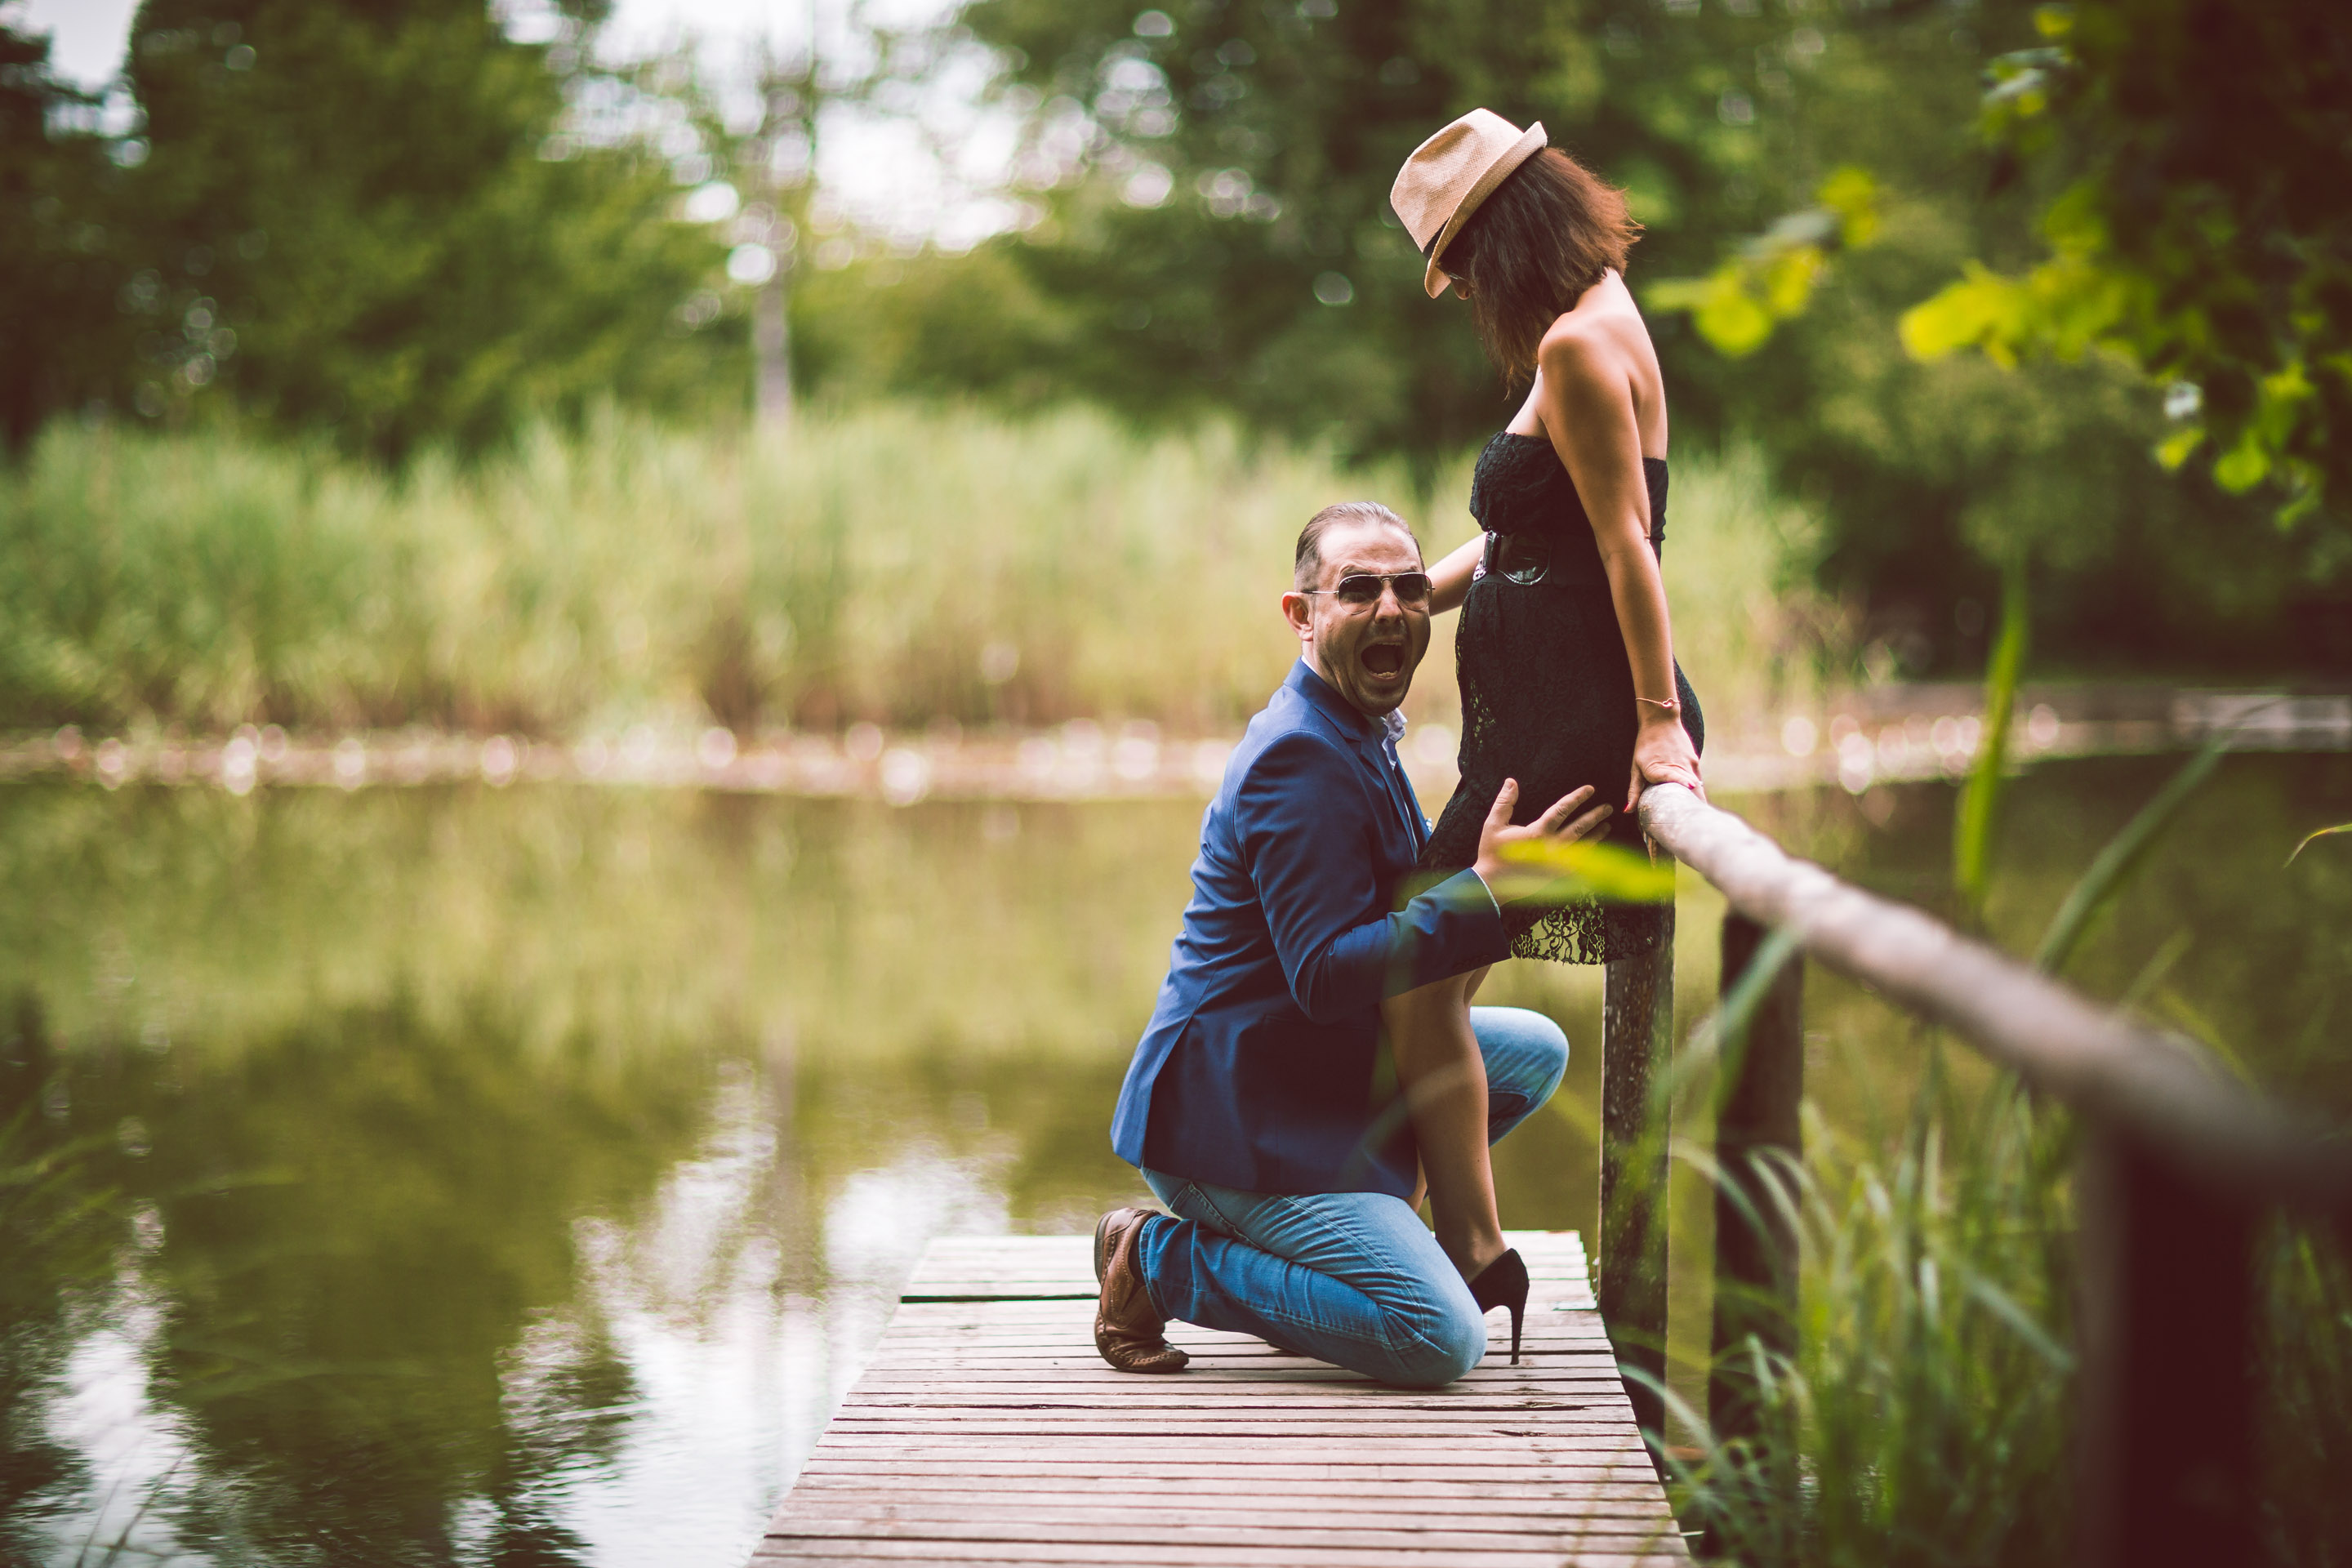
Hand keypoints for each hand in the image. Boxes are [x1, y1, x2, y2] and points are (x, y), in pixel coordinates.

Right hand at [1472, 779, 1613, 897]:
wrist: (1492, 884)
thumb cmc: (1492, 853)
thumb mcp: (1493, 824)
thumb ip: (1505, 802)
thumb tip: (1512, 781)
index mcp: (1537, 832)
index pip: (1562, 810)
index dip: (1577, 798)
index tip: (1590, 789)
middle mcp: (1550, 847)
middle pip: (1579, 828)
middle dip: (1594, 816)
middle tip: (1608, 807)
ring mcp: (1556, 863)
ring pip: (1582, 846)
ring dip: (1596, 835)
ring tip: (1607, 826)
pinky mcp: (1556, 876)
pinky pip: (1578, 864)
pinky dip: (1588, 856)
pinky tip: (1595, 849)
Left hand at [1627, 713, 1704, 812]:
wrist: (1662, 719)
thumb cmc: (1646, 744)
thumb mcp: (1636, 767)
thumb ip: (1634, 790)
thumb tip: (1628, 811)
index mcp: (1661, 770)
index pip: (1677, 786)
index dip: (1685, 799)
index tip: (1691, 813)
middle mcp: (1679, 767)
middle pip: (1692, 793)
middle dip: (1694, 809)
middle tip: (1694, 827)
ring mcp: (1689, 763)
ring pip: (1697, 787)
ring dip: (1696, 801)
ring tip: (1697, 818)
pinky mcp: (1695, 760)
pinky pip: (1697, 779)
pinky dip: (1696, 790)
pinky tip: (1694, 800)